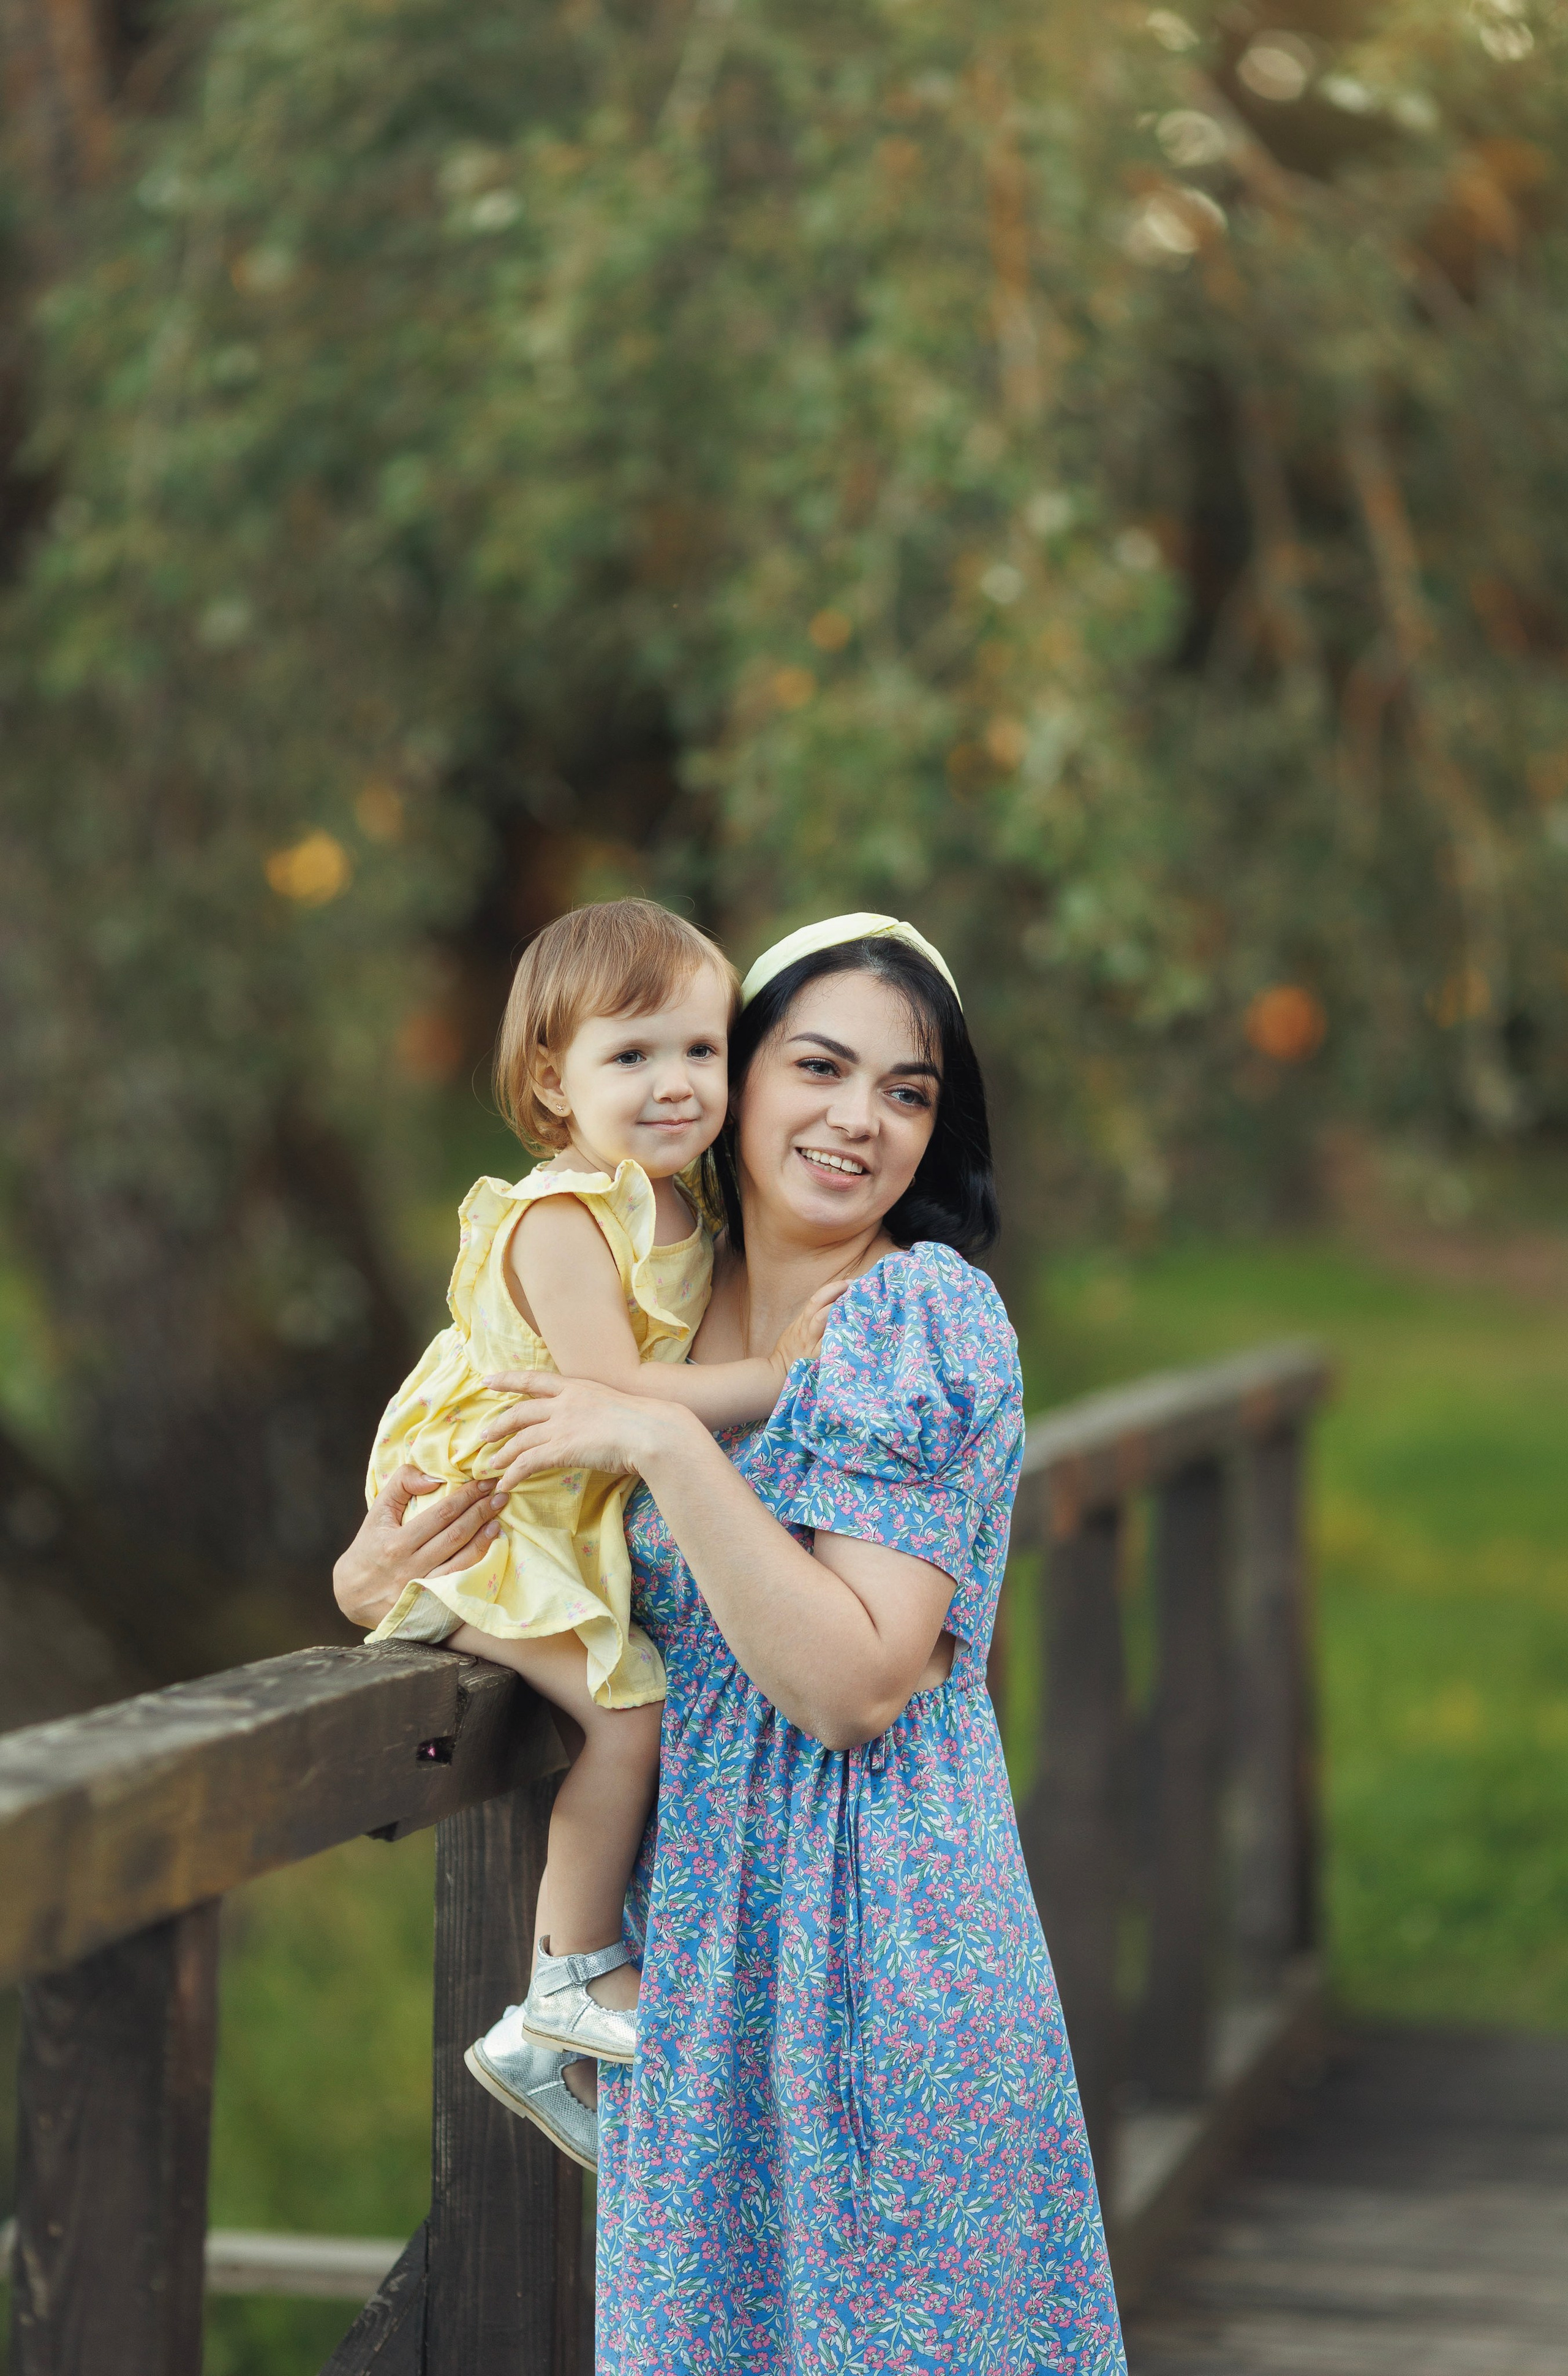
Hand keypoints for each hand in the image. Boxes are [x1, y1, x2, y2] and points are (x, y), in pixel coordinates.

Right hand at [332, 1467, 501, 1630]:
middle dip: (481, 1512)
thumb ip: (401, 1485)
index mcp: (396, 1543)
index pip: (441, 1514)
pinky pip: (459, 1584)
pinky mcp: (428, 1606)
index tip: (484, 1483)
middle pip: (456, 1536)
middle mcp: (410, 1567)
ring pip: (462, 1562)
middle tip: (501, 1495)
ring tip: (498, 1521)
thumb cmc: (368, 1548)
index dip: (467, 1496)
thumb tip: (434, 1478)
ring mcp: (421, 1589)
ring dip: (484, 1539)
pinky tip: (489, 1551)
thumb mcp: (377, 1513)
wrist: (352, 1596)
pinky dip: (477, 1566)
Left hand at [478, 1371, 686, 1492]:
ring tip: (491, 1465)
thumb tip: (591, 1423)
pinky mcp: (561, 1449)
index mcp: (576, 1386)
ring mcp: (561, 1425)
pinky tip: (505, 1483)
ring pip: (520, 1439)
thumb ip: (593, 1410)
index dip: (507, 1379)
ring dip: (503, 1453)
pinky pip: (527, 1462)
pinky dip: (512, 1474)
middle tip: (483, 1435)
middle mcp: (564, 1402)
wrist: (652, 1431)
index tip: (488, 1380)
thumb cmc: (644, 1421)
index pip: (533, 1379)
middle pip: (519, 1412)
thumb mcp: (613, 1404)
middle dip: (498, 1424)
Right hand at [770, 1279, 847, 1384]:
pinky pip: (828, 1343)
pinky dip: (839, 1333)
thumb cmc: (789, 1352)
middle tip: (854, 1288)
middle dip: (837, 1294)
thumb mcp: (795, 1331)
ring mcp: (812, 1345)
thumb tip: (830, 1305)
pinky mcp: (817, 1358)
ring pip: (824, 1321)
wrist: (777, 1374)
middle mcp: (807, 1332)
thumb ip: (809, 1320)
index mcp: (802, 1323)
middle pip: (820, 1307)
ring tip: (855, 1304)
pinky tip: (854, 1329)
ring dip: (839, 1310)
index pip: (816, 1300)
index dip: (832, 1289)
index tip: (848, 1283)